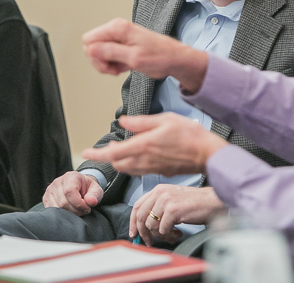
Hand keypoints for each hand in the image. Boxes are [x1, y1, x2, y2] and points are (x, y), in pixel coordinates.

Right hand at [42, 171, 103, 215]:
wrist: (80, 187)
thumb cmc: (88, 189)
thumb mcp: (96, 189)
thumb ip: (95, 195)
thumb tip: (91, 201)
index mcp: (70, 177)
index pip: (69, 192)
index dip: (79, 204)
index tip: (87, 208)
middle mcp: (57, 182)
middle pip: (63, 203)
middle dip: (76, 211)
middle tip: (84, 210)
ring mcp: (50, 190)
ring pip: (57, 209)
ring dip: (70, 214)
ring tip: (78, 211)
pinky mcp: (46, 198)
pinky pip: (52, 211)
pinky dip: (62, 215)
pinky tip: (70, 212)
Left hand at [81, 113, 228, 176]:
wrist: (208, 154)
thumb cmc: (190, 134)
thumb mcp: (165, 119)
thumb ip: (141, 121)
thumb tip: (124, 121)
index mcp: (144, 145)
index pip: (113, 153)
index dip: (97, 153)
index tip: (85, 152)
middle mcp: (145, 160)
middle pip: (117, 164)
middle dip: (108, 156)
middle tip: (106, 146)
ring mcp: (152, 169)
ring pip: (127, 169)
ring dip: (118, 161)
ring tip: (119, 149)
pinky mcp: (159, 173)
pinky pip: (138, 171)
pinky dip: (130, 164)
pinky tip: (136, 155)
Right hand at [83, 18, 208, 92]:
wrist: (174, 59)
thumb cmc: (159, 57)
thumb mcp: (133, 58)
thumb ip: (110, 52)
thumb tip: (89, 49)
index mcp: (117, 28)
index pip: (88, 40)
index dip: (95, 55)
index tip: (110, 64)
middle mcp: (116, 29)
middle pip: (91, 47)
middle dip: (101, 61)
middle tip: (116, 68)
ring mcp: (118, 36)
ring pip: (98, 53)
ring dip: (108, 64)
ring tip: (123, 67)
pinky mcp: (121, 44)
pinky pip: (108, 55)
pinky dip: (114, 64)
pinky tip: (126, 65)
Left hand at [131, 186, 223, 246]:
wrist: (212, 200)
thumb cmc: (195, 202)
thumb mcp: (173, 198)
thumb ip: (158, 206)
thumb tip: (146, 225)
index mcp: (158, 189)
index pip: (137, 205)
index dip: (133, 221)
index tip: (134, 232)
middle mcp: (160, 193)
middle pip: (141, 217)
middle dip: (144, 233)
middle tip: (149, 242)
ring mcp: (166, 201)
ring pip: (151, 225)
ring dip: (161, 236)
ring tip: (171, 235)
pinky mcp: (173, 210)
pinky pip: (163, 230)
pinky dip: (170, 236)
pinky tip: (178, 233)